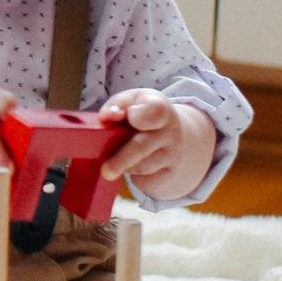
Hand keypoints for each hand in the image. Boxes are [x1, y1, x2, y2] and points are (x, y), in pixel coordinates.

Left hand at [98, 89, 216, 199]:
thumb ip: (118, 104)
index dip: (137, 116)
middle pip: (142, 147)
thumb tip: (107, 116)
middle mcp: (171, 131)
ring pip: (140, 166)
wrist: (175, 136)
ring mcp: (174, 155)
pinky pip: (145, 179)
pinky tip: (134, 165)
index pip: (154, 111)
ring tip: (119, 155)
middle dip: (122, 160)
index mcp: (160, 108)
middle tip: (106, 171)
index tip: (118, 116)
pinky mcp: (170, 175)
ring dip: (123, 164)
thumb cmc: (143, 114)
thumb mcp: (133, 101)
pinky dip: (134, 175)